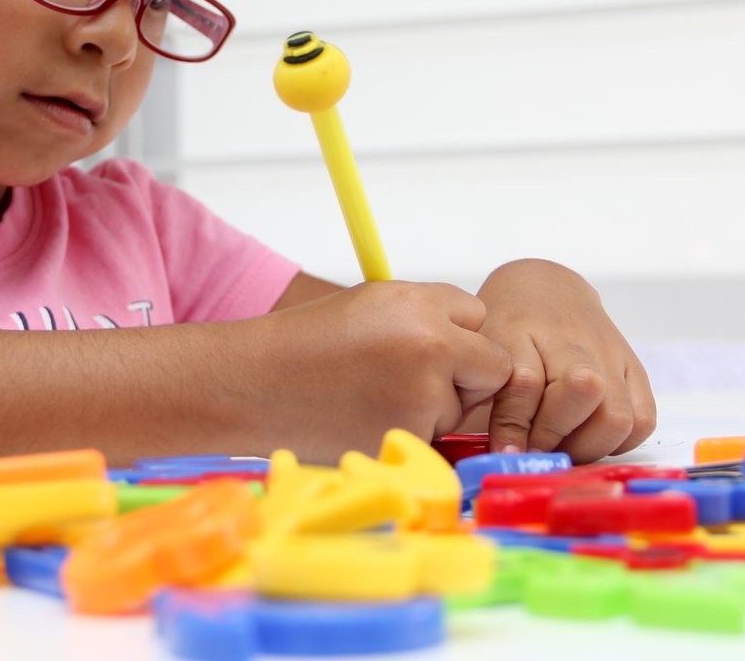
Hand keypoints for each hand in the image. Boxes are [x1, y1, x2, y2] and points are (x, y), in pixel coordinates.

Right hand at [257, 280, 513, 460]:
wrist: (253, 386)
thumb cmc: (309, 343)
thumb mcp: (374, 302)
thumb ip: (430, 314)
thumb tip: (476, 341)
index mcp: (420, 307)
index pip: (480, 316)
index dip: (456, 332)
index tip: (428, 342)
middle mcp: (431, 349)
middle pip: (491, 367)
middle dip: (464, 375)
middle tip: (408, 376)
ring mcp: (422, 400)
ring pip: (459, 409)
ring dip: (432, 408)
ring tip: (370, 395)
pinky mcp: (409, 443)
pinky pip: (432, 441)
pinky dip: (409, 436)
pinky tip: (365, 420)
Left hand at [469, 259, 655, 461]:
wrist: (547, 289)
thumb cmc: (507, 327)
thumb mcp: (485, 353)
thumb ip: (486, 398)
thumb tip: (506, 455)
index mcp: (524, 330)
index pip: (525, 382)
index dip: (514, 425)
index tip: (508, 452)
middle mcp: (574, 340)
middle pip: (583, 390)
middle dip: (556, 434)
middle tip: (536, 447)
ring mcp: (610, 354)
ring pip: (617, 415)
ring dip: (589, 445)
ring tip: (564, 446)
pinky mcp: (634, 369)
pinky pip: (642, 419)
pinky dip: (619, 441)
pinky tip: (591, 437)